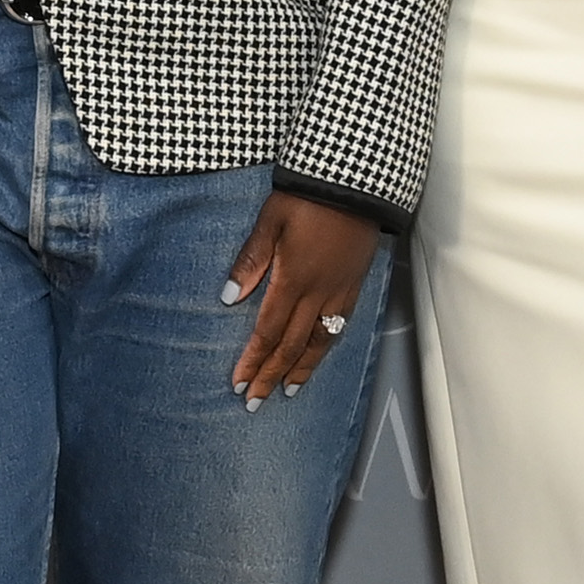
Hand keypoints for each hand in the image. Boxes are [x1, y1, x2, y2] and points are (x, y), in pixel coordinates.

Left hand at [222, 193, 381, 401]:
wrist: (355, 182)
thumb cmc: (307, 196)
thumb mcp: (270, 220)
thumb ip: (250, 260)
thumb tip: (228, 298)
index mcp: (293, 279)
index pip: (268, 331)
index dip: (253, 360)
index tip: (239, 383)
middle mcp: (318, 293)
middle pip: (291, 345)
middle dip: (271, 375)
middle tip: (255, 401)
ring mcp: (339, 291)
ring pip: (319, 342)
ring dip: (301, 369)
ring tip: (288, 390)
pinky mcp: (354, 285)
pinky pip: (339, 326)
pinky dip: (325, 348)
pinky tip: (317, 355)